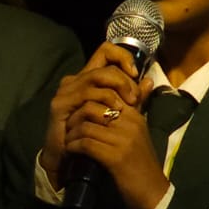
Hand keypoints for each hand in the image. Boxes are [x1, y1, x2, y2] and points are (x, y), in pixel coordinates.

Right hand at [42, 44, 146, 187]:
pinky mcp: (60, 104)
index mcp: (88, 78)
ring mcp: (65, 92)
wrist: (70, 157)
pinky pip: (86, 95)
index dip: (123, 56)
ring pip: (97, 77)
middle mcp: (74, 81)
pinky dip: (103, 102)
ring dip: (117, 91)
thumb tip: (148, 81)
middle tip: (135, 98)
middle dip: (125, 80)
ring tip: (127, 107)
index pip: (105, 51)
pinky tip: (112, 114)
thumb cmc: (93, 135)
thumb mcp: (119, 114)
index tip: (135, 73)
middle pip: (105, 66)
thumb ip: (132, 98)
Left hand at [63, 86, 168, 208]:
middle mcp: (130, 124)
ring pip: (85, 126)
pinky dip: (73, 147)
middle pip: (91, 108)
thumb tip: (146, 80)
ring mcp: (123, 140)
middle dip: (74, 118)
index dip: (84, 105)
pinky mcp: (115, 156)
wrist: (151, 190)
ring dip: (71, 135)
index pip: (104, 96)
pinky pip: (85, 144)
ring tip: (68, 142)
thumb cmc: (140, 162)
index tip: (77, 117)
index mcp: (135, 115)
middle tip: (68, 128)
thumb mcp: (138, 132)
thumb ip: (137, 108)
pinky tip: (72, 151)